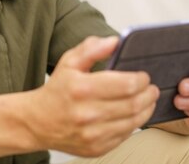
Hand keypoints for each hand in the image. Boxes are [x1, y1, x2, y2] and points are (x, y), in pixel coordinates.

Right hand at [25, 36, 158, 156]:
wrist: (37, 122)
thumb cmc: (56, 91)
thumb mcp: (68, 62)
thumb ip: (91, 49)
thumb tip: (114, 41)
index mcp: (82, 89)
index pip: (127, 85)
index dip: (142, 79)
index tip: (144, 76)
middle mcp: (87, 114)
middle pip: (134, 104)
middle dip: (148, 94)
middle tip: (151, 88)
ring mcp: (92, 134)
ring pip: (134, 122)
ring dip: (146, 109)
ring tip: (146, 100)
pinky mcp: (97, 148)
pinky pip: (125, 136)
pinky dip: (133, 124)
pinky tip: (131, 115)